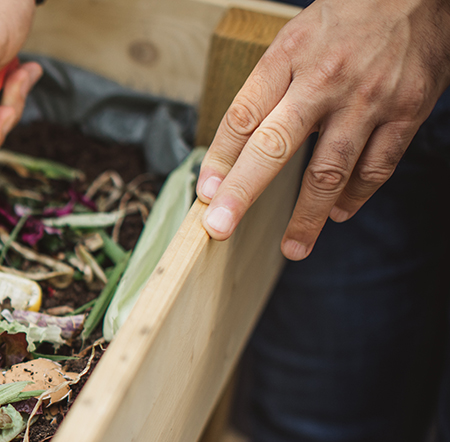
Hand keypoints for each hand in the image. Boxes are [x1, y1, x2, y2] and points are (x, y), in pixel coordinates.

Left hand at [196, 0, 449, 259]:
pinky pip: (376, 166)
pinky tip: (338, 212)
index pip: (241, 116)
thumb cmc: (345, 18)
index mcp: (287, 59)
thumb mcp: (292, 40)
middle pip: (273, 146)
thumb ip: (268, 89)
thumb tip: (237, 147)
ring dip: (308, 216)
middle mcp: (323, 81)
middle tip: (222, 227)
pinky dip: (355, 195)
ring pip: (329, 170)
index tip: (206, 195)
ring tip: (293, 247)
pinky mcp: (407, 111)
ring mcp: (366, 99)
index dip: (219, 160)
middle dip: (243, 192)